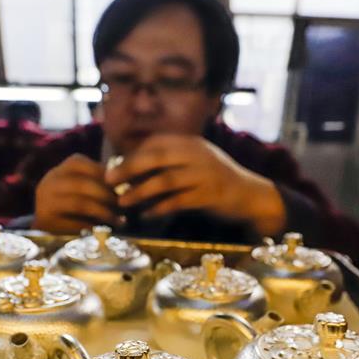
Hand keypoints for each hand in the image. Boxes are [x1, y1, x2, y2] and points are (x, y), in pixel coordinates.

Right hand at [32, 154, 119, 232]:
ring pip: (80, 204)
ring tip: (119, 220)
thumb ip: (97, 180)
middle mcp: (50, 183)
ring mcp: (46, 202)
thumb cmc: (69, 202)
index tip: (122, 185)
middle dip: (108, 195)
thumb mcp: (79, 186)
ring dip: (104, 213)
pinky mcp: (47, 221)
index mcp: (60, 170)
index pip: (81, 163)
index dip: (104, 173)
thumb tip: (127, 181)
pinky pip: (75, 223)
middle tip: (124, 206)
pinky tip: (105, 229)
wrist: (44, 225)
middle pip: (83, 184)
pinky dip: (94, 226)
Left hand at [104, 134, 286, 236]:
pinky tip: (145, 215)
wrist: (249, 195)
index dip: (131, 155)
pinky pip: (178, 201)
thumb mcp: (193, 162)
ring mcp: (204, 174)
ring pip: (165, 180)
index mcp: (190, 143)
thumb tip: (130, 169)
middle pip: (155, 157)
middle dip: (128, 168)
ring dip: (140, 191)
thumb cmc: (214, 179)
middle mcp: (197, 154)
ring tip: (122, 202)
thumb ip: (168, 162)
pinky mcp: (209, 195)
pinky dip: (158, 208)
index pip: (154, 143)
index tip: (113, 168)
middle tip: (109, 181)